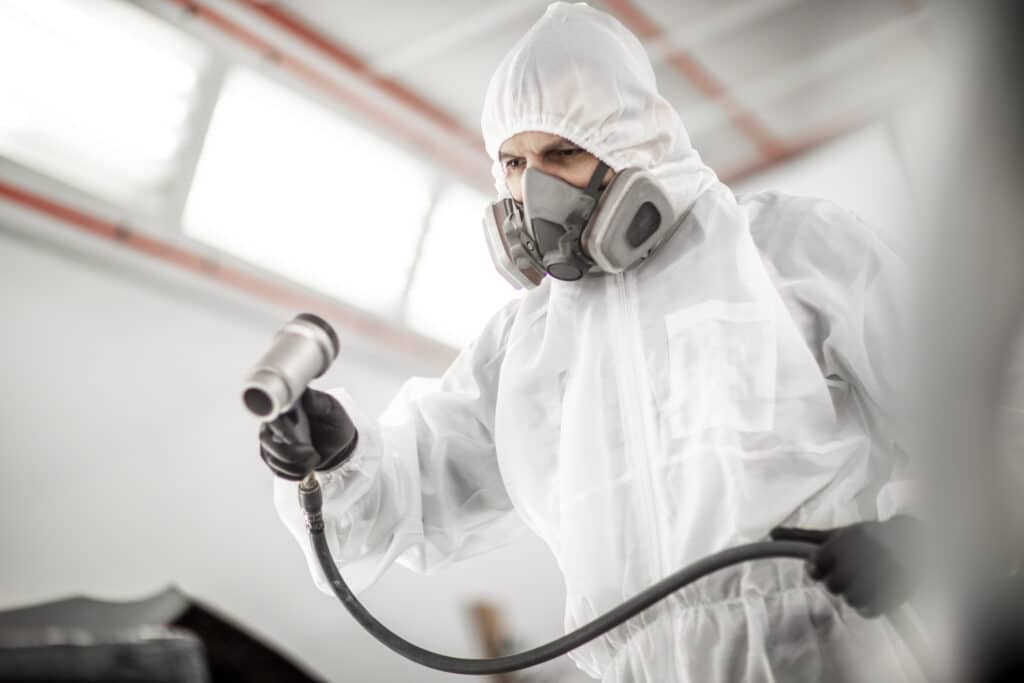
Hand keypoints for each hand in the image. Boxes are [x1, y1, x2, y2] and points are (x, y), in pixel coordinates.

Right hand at [258, 388, 358, 479]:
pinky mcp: (274, 458)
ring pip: (272, 458)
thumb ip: (317, 402)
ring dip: (297, 464)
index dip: (279, 428)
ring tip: (314, 456)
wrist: (338, 443)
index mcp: (285, 406)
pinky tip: (308, 465)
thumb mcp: (331, 409)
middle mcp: (273, 423)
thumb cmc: (332, 421)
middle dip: (290, 452)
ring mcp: (271, 442)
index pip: (271, 414)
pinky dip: (296, 472)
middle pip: (265, 439)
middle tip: (311, 451)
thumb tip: (305, 393)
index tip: (293, 439)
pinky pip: (278, 470)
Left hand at [771, 516, 920, 616]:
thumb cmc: (866, 537)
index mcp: (849, 538)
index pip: (818, 562)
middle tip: (845, 573)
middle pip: (834, 585)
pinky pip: (870, 611)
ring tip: (861, 581)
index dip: (817, 567)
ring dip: (852, 594)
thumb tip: (771, 533)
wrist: (912, 540)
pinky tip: (871, 593)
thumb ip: (802, 536)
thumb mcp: (834, 533)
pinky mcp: (899, 592)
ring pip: (851, 600)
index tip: (821, 565)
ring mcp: (885, 575)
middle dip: (836, 581)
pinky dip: (867, 606)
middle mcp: (867, 555)